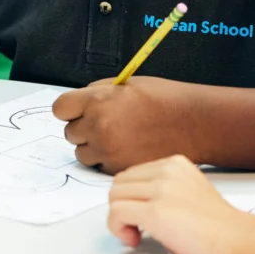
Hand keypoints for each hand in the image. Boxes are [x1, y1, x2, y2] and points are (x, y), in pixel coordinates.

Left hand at [54, 77, 195, 173]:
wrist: (195, 124)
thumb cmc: (166, 101)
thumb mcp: (127, 84)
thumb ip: (98, 92)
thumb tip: (81, 101)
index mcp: (98, 101)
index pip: (60, 108)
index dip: (69, 108)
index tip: (75, 110)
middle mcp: (99, 127)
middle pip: (69, 132)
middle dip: (83, 128)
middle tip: (105, 123)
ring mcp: (108, 150)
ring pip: (82, 153)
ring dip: (93, 147)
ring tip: (117, 137)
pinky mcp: (118, 169)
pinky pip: (99, 166)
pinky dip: (108, 161)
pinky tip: (127, 149)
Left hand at [107, 155, 254, 253]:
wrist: (240, 242)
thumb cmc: (219, 227)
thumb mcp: (189, 191)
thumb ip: (163, 187)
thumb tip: (134, 199)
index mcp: (175, 164)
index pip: (131, 175)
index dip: (130, 199)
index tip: (140, 216)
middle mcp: (167, 171)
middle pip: (118, 184)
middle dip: (121, 208)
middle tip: (137, 227)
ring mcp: (161, 190)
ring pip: (114, 197)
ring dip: (119, 220)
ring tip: (138, 234)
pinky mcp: (156, 211)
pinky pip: (116, 214)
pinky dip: (118, 229)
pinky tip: (136, 239)